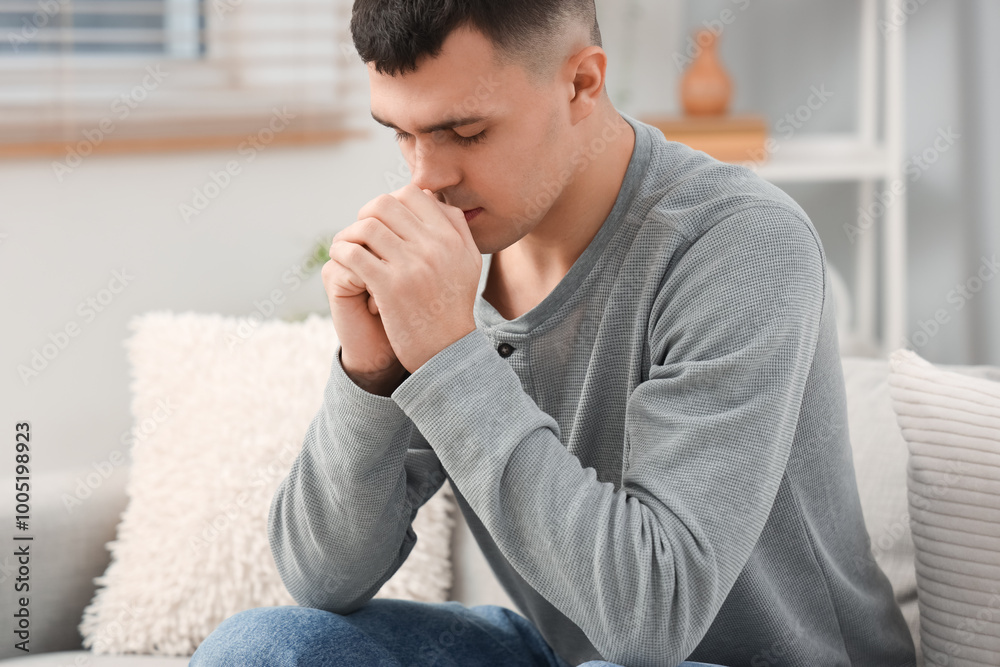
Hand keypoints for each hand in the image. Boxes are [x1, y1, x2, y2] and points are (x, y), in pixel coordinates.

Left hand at [328, 184, 481, 373]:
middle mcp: (434, 247)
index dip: (391, 201)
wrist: (448, 351)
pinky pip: (354, 254)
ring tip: (347, 247)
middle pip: (385, 205)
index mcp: (451, 237)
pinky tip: (341, 261)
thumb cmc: (452, 306)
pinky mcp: (389, 287)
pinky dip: (341, 252)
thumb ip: (455, 227)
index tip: (383, 221)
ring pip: (366, 227)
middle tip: (362, 234)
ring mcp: (411, 266)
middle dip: (366, 215)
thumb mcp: (468, 262)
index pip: (412, 194)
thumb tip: (430, 197)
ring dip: (350, 234)